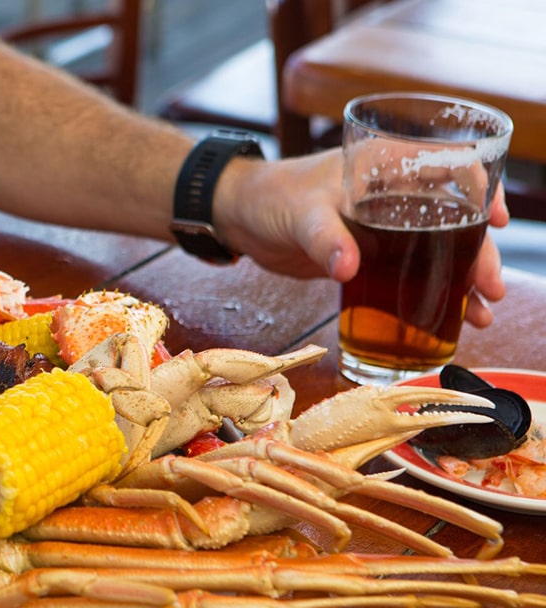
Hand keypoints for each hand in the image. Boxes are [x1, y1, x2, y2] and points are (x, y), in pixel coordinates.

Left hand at [214, 150, 506, 327]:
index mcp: (383, 164)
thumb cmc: (269, 198)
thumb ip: (325, 238)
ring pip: (437, 248)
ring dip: (462, 278)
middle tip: (490, 287)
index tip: (494, 221)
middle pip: (453, 218)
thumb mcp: (300, 214)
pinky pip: (410, 270)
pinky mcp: (369, 252)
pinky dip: (431, 291)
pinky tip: (452, 316)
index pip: (449, 166)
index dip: (479, 191)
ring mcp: (384, 224)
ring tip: (482, 311)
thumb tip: (350, 266)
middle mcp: (393, 191)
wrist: (238, 218)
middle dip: (478, 252)